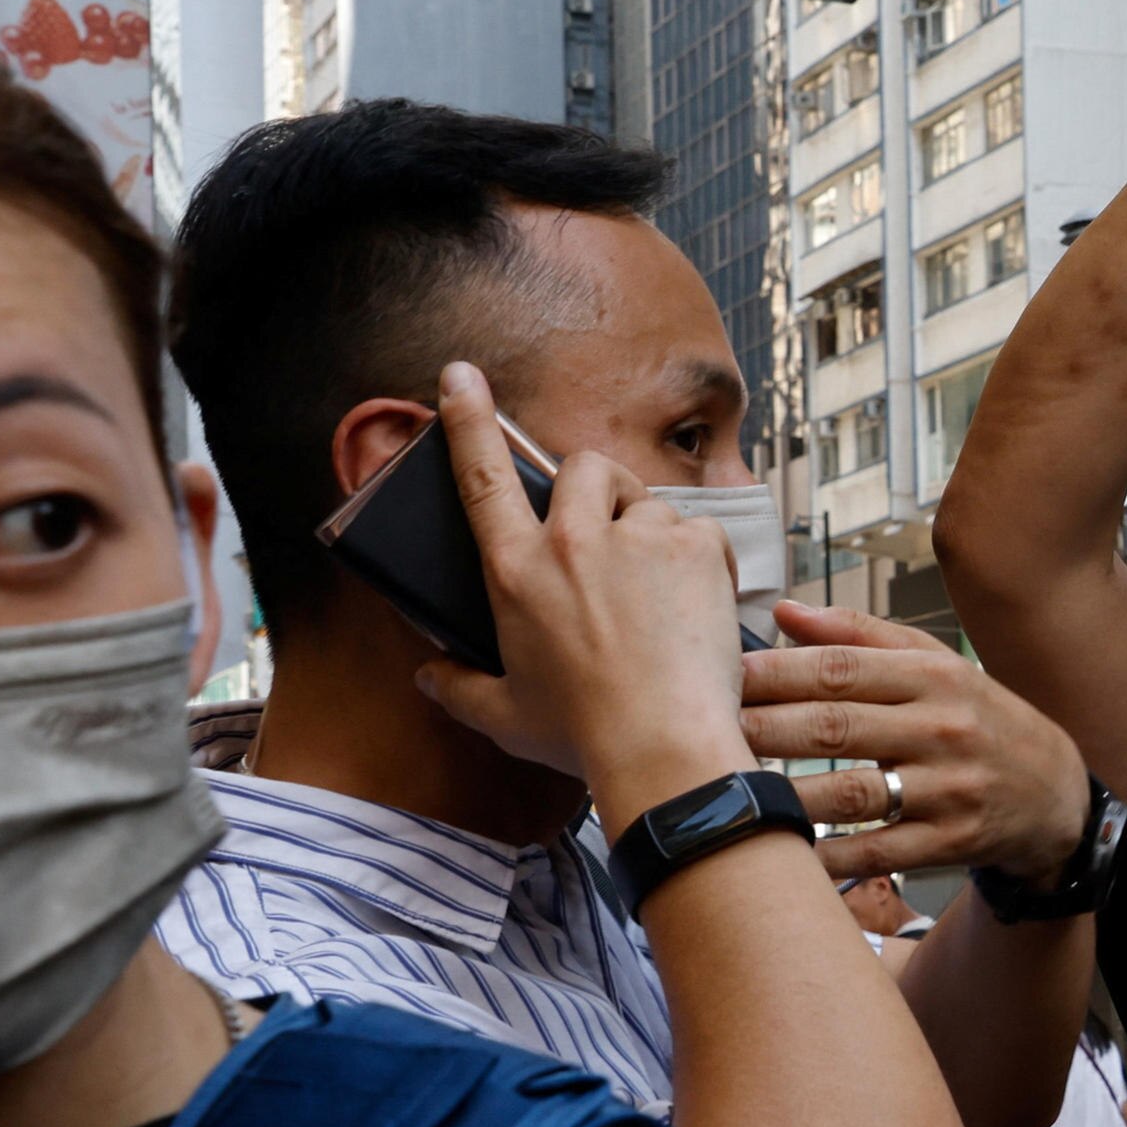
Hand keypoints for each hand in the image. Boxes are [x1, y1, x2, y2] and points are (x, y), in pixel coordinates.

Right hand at [398, 365, 756, 824]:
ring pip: (645, 500)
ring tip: (654, 595)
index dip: (469, 419)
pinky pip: (698, 529)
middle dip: (593, 486)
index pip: (482, 477)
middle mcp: (573, 542)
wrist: (664, 751)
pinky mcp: (696, 547)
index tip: (459, 375)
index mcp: (516, 572)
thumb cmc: (584, 737)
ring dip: (647, 531)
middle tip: (607, 533)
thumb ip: (459, 689)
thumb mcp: (504, 717)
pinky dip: (698, 559)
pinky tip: (693, 605)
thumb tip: (428, 677)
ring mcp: (638, 538)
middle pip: (581, 467)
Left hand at [742, 610, 1096, 879]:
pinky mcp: (952, 842)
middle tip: (699, 732)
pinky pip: (878, 851)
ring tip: (727, 793)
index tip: (718, 674)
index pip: (840, 669)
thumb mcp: (934, 665)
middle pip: (837, 727)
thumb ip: (859, 636)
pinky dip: (828, 856)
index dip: (774, 672)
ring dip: (785, 795)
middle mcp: (942, 728)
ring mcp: (949, 788)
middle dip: (764, 728)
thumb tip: (784, 613)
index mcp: (931, 676)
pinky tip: (781, 852)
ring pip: (853, 793)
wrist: (1055, 793)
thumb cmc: (976, 720)